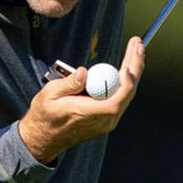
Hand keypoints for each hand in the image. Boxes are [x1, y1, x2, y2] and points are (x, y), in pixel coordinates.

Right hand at [18, 37, 145, 163]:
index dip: (126, 83)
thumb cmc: (45, 116)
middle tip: (138, 44)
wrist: (44, 138)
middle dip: (135, 66)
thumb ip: (68, 83)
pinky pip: (121, 96)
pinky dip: (124, 80)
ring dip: (132, 71)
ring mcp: (107, 120)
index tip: (127, 65)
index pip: (116, 101)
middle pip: (127, 92)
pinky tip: (127, 66)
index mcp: (90, 114)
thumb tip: (83, 72)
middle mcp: (104, 120)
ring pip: (127, 94)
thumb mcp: (49, 95)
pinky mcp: (107, 117)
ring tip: (135, 50)